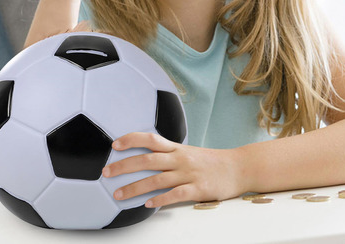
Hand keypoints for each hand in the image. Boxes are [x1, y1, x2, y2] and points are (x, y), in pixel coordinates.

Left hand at [102, 132, 242, 207]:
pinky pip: (176, 194)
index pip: (150, 139)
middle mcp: (180, 158)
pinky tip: (148, 205)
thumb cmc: (211, 161)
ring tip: (118, 194)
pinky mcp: (198, 189)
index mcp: (177, 148)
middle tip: (106, 172)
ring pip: (157, 179)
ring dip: (135, 187)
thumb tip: (147, 159)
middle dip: (124, 165)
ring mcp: (189, 173)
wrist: (239, 167)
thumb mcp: (189, 152)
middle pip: (147, 159)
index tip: (115, 144)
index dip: (131, 139)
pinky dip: (160, 200)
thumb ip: (169, 155)